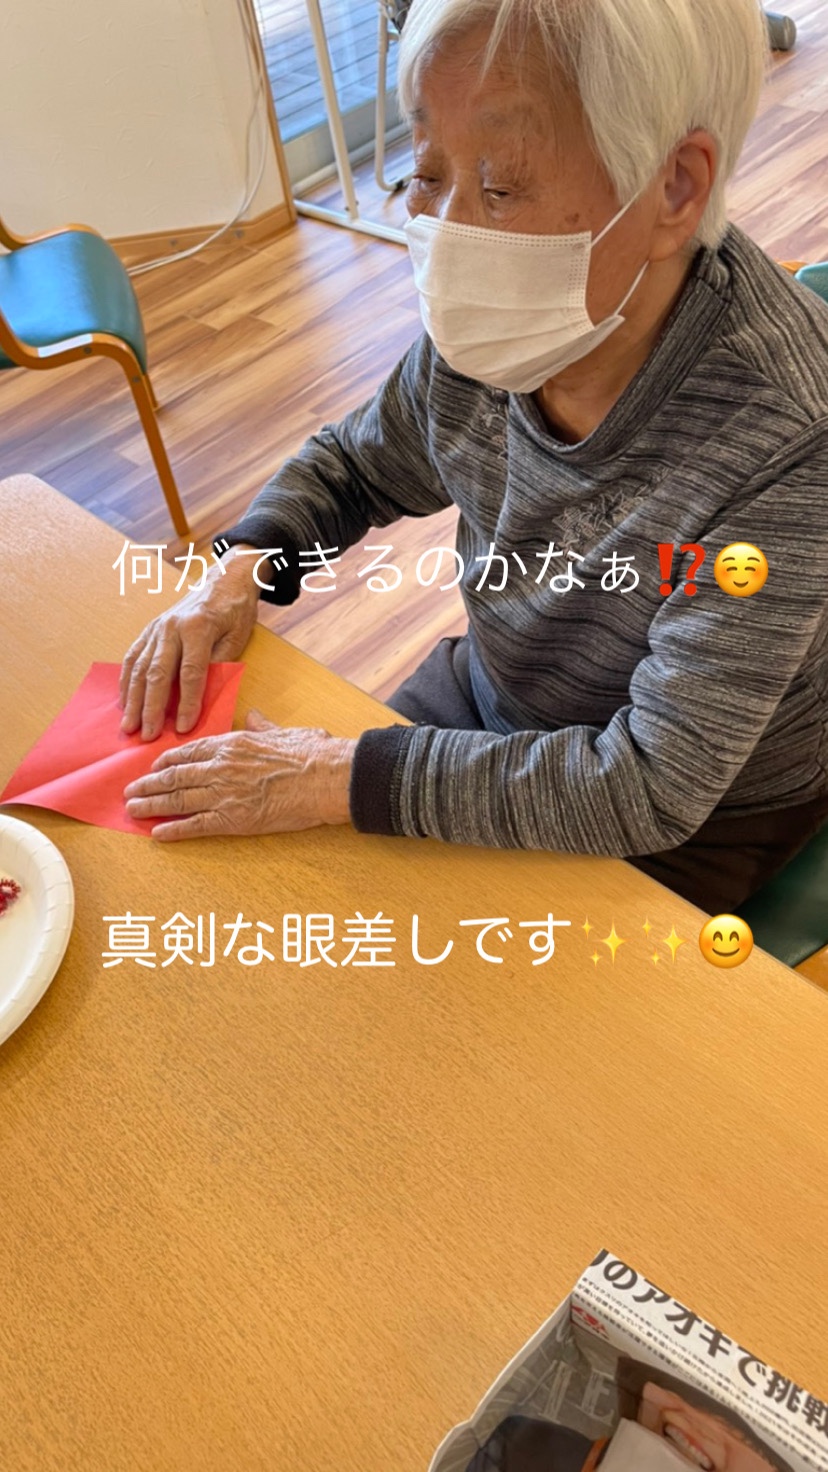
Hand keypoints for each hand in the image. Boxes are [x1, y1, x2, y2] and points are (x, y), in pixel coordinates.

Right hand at [119, 545, 261, 740]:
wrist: (224, 579)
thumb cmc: (234, 610)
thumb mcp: (237, 636)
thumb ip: (218, 663)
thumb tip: (201, 696)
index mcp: (198, 627)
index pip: (191, 673)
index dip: (186, 702)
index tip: (183, 728)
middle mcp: (172, 627)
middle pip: (158, 673)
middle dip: (152, 708)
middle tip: (147, 735)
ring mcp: (157, 628)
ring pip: (140, 668)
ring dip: (133, 700)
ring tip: (129, 726)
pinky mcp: (149, 629)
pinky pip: (133, 657)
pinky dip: (127, 682)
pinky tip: (124, 702)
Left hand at [123, 710, 355, 840]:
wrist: (326, 777)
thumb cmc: (312, 753)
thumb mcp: (284, 731)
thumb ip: (263, 726)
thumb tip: (255, 716)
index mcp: (232, 744)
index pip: (190, 750)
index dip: (167, 759)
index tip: (153, 765)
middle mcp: (221, 767)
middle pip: (175, 776)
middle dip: (148, 784)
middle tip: (129, 790)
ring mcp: (224, 793)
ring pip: (177, 799)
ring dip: (151, 805)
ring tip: (132, 809)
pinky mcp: (233, 819)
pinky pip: (195, 826)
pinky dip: (173, 830)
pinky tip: (156, 833)